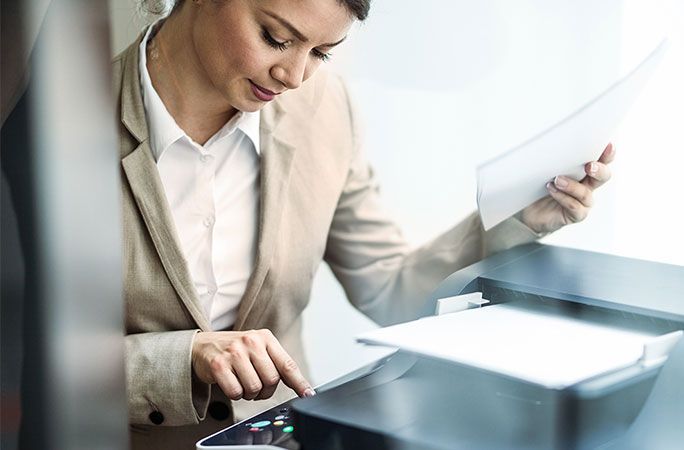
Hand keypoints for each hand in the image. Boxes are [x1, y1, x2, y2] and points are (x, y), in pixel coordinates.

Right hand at [191, 329, 314, 400]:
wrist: (203, 346)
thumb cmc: (236, 351)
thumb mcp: (258, 350)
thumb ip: (277, 364)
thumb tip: (302, 387)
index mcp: (265, 338)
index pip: (287, 364)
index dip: (299, 382)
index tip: (307, 394)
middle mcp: (251, 341)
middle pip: (271, 380)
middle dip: (265, 391)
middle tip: (256, 387)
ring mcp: (234, 352)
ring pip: (254, 388)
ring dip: (249, 393)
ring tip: (242, 382)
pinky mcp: (218, 365)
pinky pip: (235, 392)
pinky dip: (235, 394)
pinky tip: (230, 382)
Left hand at [520, 143, 614, 233]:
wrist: (529, 212)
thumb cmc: (539, 188)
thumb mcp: (546, 170)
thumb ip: (554, 160)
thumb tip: (552, 144)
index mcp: (584, 172)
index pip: (601, 161)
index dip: (607, 154)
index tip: (608, 144)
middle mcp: (588, 186)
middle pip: (603, 176)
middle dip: (599, 170)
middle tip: (589, 166)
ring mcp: (583, 202)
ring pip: (586, 194)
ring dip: (572, 185)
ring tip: (557, 180)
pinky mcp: (575, 215)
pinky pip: (575, 207)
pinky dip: (563, 197)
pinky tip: (552, 190)